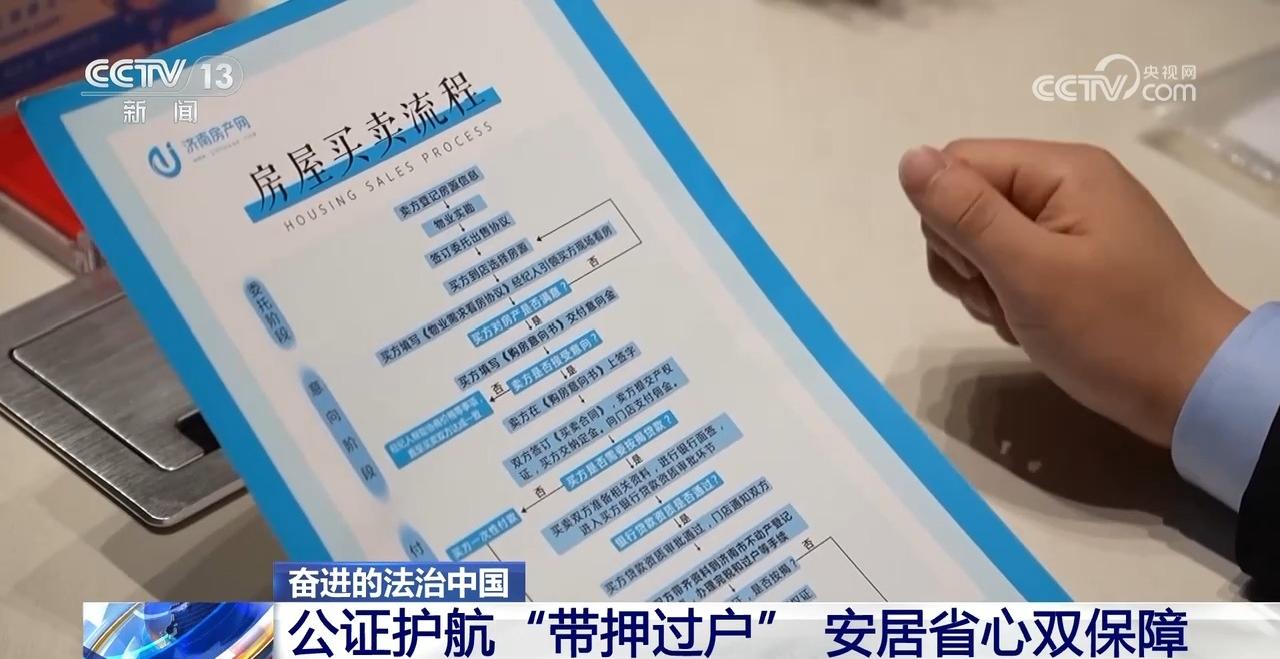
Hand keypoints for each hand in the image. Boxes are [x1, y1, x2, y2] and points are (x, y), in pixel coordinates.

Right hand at [898, 139, 1246, 446]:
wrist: (1191, 390)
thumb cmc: (1113, 329)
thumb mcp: (1029, 271)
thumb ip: (966, 213)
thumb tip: (909, 158)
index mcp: (1061, 170)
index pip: (958, 163)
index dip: (947, 218)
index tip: (978, 270)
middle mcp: (1065, 185)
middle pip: (965, 201)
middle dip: (964, 258)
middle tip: (1003, 299)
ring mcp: (1070, 225)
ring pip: (978, 240)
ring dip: (981, 286)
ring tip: (1019, 317)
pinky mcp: (1071, 262)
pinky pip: (1007, 267)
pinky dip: (1004, 300)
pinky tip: (1029, 325)